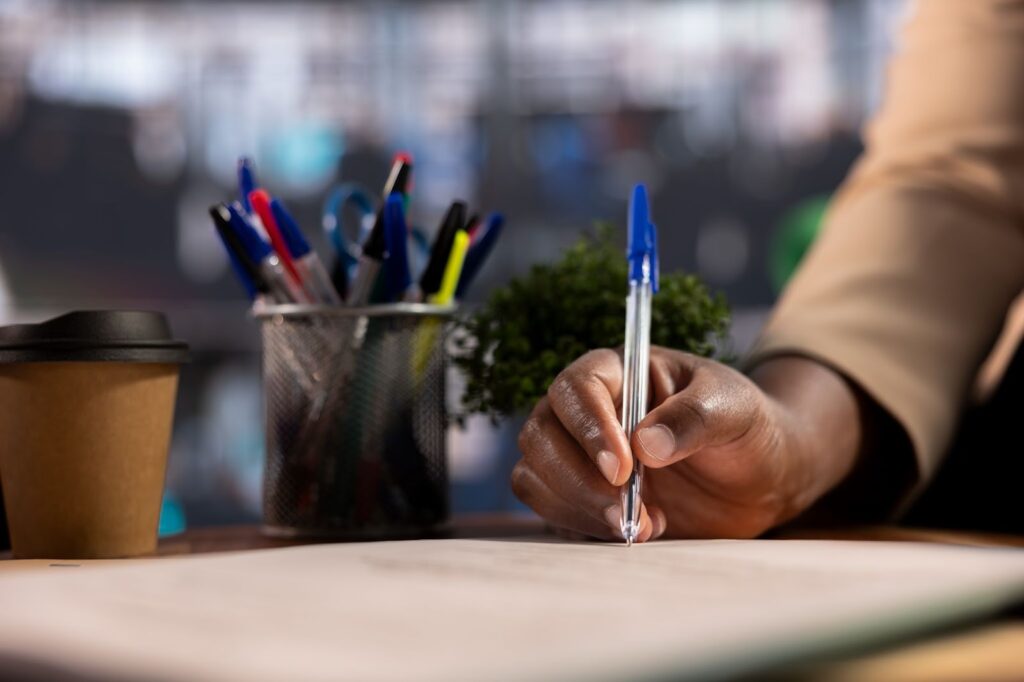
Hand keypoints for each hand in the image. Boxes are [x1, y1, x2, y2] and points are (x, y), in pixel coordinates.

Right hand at [512, 348, 861, 540]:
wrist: (761, 477)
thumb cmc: (745, 426)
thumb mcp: (735, 409)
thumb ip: (694, 418)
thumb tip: (645, 443)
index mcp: (619, 373)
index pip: (576, 388)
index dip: (588, 427)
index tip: (622, 469)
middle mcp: (587, 411)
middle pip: (541, 434)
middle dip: (578, 479)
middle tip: (628, 511)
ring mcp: (578, 455)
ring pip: (536, 474)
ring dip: (578, 507)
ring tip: (643, 526)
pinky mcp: (582, 497)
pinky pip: (553, 511)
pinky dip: (583, 527)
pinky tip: (636, 531)